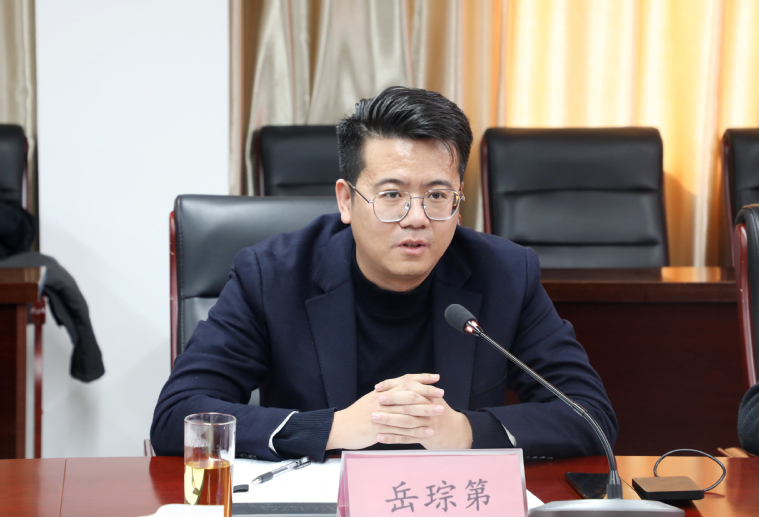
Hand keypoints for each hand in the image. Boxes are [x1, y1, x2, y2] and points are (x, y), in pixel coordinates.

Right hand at [326, 373, 443, 450]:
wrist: (339, 428)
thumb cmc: (356, 415)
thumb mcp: (370, 400)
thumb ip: (386, 395)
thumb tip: (402, 390)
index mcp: (382, 392)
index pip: (404, 381)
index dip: (421, 378)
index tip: (436, 378)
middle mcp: (382, 401)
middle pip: (408, 394)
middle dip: (427, 393)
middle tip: (442, 394)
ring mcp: (381, 415)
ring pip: (407, 412)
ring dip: (425, 411)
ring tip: (440, 411)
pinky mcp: (380, 430)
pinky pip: (401, 431)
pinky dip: (416, 431)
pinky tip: (428, 432)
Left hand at [375, 375, 472, 449]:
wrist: (455, 432)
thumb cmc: (438, 412)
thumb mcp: (432, 398)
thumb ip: (418, 389)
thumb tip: (394, 382)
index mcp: (429, 396)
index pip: (409, 386)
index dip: (392, 385)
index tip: (378, 387)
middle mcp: (429, 408)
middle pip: (409, 402)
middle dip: (392, 400)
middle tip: (377, 401)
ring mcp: (428, 424)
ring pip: (406, 421)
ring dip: (388, 420)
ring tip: (374, 418)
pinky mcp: (424, 437)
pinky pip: (406, 438)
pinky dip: (392, 438)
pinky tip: (379, 437)